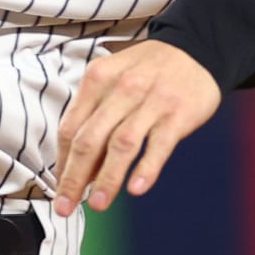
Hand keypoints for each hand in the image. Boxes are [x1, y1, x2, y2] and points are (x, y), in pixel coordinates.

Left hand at [52, 40, 220, 215]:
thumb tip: (80, 164)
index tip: (58, 189)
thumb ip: (95, 115)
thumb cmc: (147, 70)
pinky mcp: (178, 114)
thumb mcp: (113, 79)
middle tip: (66, 206)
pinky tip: (135, 189)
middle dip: (75, 178)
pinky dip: (146, 168)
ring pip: (121, 145)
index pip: (70, 128)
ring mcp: (151, 101)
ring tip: (97, 204)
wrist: (196, 48)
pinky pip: (159, 145)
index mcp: (97, 80)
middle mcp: (121, 89)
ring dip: (107, 178)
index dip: (62, 163)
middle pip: (90, 139)